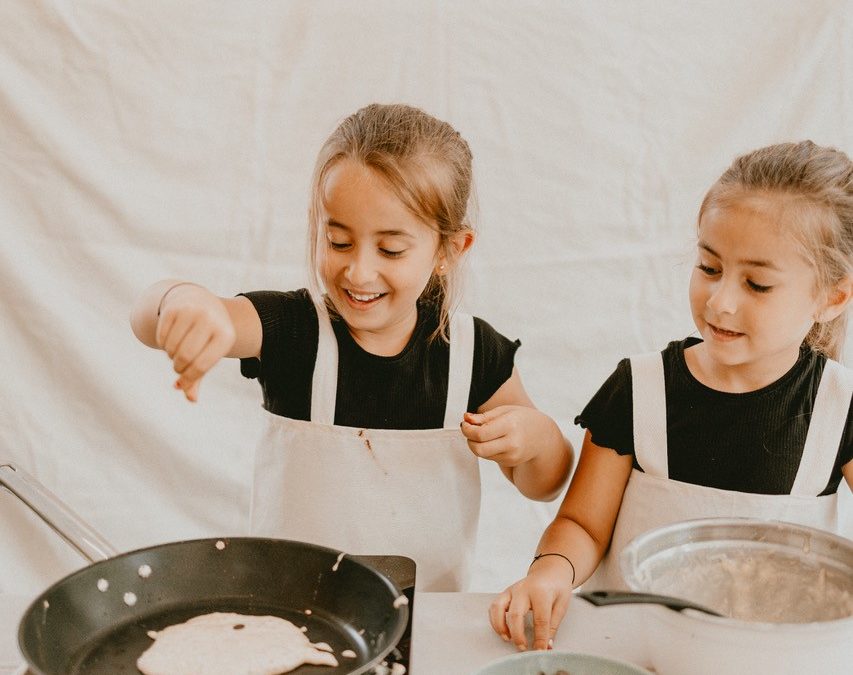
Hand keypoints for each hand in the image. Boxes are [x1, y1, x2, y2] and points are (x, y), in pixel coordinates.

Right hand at [155, 284, 235, 401]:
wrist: (200, 301)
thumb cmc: (207, 335)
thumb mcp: (210, 352)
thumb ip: (199, 376)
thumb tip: (191, 398)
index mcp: (226, 334)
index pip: (202, 365)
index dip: (189, 378)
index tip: (182, 381)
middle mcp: (210, 320)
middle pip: (185, 356)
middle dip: (178, 367)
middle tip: (178, 366)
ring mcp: (191, 311)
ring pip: (171, 347)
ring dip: (170, 356)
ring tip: (176, 352)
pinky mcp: (174, 308)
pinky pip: (161, 337)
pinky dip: (162, 344)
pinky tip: (170, 340)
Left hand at [461, 406, 546, 467]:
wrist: (543, 436)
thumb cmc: (522, 419)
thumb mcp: (505, 411)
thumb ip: (484, 416)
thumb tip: (466, 419)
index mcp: (510, 426)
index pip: (481, 434)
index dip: (467, 430)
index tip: (464, 423)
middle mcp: (512, 443)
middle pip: (479, 448)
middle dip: (468, 439)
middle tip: (468, 430)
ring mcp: (512, 455)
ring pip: (482, 454)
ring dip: (475, 444)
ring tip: (481, 433)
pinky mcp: (510, 462)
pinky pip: (489, 457)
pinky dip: (484, 449)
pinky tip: (491, 440)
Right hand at [488, 556, 573, 650]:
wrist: (549, 570)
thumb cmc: (557, 587)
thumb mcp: (562, 605)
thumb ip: (553, 626)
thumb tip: (546, 646)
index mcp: (541, 593)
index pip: (540, 620)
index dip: (540, 639)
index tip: (541, 651)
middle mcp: (523, 590)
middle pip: (516, 615)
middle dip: (518, 635)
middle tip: (522, 648)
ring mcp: (512, 590)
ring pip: (498, 608)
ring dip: (500, 626)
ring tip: (507, 638)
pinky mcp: (506, 592)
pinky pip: (494, 606)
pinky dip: (495, 620)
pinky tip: (503, 630)